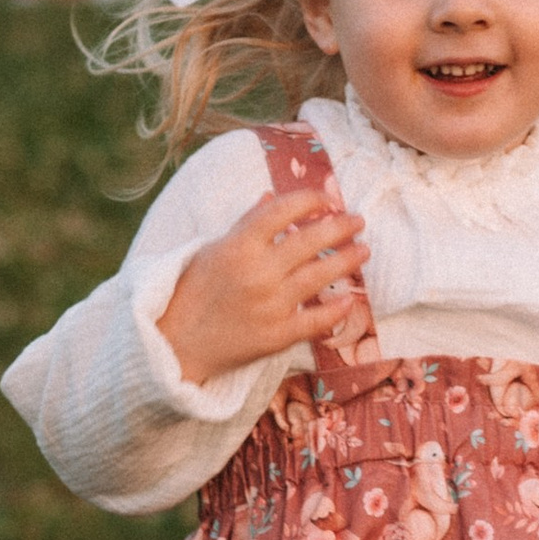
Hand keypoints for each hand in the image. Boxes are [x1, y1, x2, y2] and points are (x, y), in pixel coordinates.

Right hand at [159, 183, 369, 388]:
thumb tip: (271, 195)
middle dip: (340, 227)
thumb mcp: (213, 249)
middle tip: (358, 220)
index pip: (283, 211)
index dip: (310, 200)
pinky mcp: (276, 336)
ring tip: (363, 251)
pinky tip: (350, 300)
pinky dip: (336, 310)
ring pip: (319, 276)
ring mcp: (270, 305)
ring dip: (346, 260)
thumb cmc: (192, 291)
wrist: (175, 344)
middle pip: (310, 241)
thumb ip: (246, 223)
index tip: (327, 199)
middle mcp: (258, 272)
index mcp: (239, 246)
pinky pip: (315, 320)